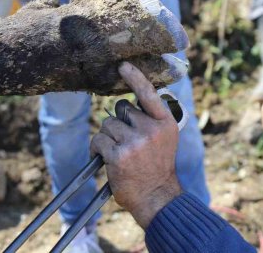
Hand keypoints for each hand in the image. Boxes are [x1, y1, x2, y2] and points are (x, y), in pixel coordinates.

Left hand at [90, 62, 181, 228]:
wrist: (157, 196)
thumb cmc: (158, 166)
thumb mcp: (166, 138)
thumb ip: (152, 119)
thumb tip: (129, 104)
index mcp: (165, 122)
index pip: (148, 94)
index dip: (135, 78)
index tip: (123, 66)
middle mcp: (151, 129)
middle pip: (121, 109)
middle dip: (119, 122)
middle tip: (126, 140)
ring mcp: (134, 142)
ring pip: (108, 125)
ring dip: (108, 137)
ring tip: (118, 152)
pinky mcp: (118, 155)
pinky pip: (98, 140)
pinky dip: (96, 149)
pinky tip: (104, 159)